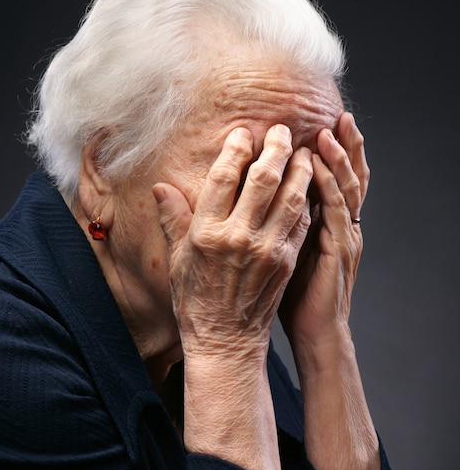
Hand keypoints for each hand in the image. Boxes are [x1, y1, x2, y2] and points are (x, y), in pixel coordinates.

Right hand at [153, 124, 313, 361]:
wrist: (226, 339)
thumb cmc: (196, 300)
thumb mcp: (177, 259)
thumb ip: (172, 219)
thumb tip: (160, 186)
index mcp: (207, 233)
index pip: (224, 178)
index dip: (236, 148)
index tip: (244, 132)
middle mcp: (240, 237)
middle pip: (264, 179)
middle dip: (276, 148)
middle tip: (282, 130)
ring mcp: (268, 249)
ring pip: (291, 197)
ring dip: (300, 169)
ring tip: (303, 150)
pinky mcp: (286, 260)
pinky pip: (301, 221)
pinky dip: (308, 199)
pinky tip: (309, 185)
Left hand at [279, 112, 369, 353]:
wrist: (313, 329)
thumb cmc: (291, 292)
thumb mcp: (282, 250)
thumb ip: (273, 221)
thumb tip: (252, 198)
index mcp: (327, 222)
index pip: (331, 179)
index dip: (328, 153)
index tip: (316, 126)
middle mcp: (339, 224)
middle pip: (347, 176)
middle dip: (343, 145)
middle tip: (337, 116)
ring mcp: (342, 234)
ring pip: (346, 186)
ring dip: (339, 156)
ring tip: (330, 129)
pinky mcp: (339, 248)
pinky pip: (336, 209)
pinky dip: (329, 184)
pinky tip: (317, 164)